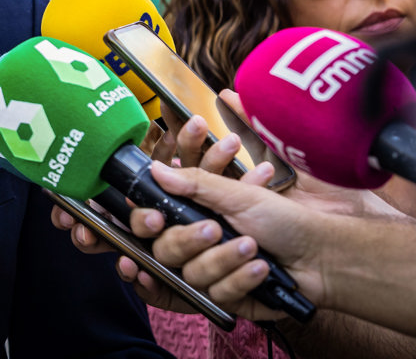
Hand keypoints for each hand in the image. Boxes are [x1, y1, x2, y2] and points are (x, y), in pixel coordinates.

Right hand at [127, 162, 330, 320]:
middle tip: (215, 229)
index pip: (150, 221)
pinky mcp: (225, 297)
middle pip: (165, 249)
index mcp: (191, 214)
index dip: (145, 221)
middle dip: (191, 240)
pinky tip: (261, 269)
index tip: (157, 219)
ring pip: (192, 273)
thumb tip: (156, 169)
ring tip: (253, 247)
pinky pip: (217, 294)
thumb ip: (194, 183)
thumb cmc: (283, 220)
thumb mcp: (238, 195)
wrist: (321, 257)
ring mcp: (209, 271)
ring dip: (225, 259)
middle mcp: (195, 243)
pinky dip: (242, 279)